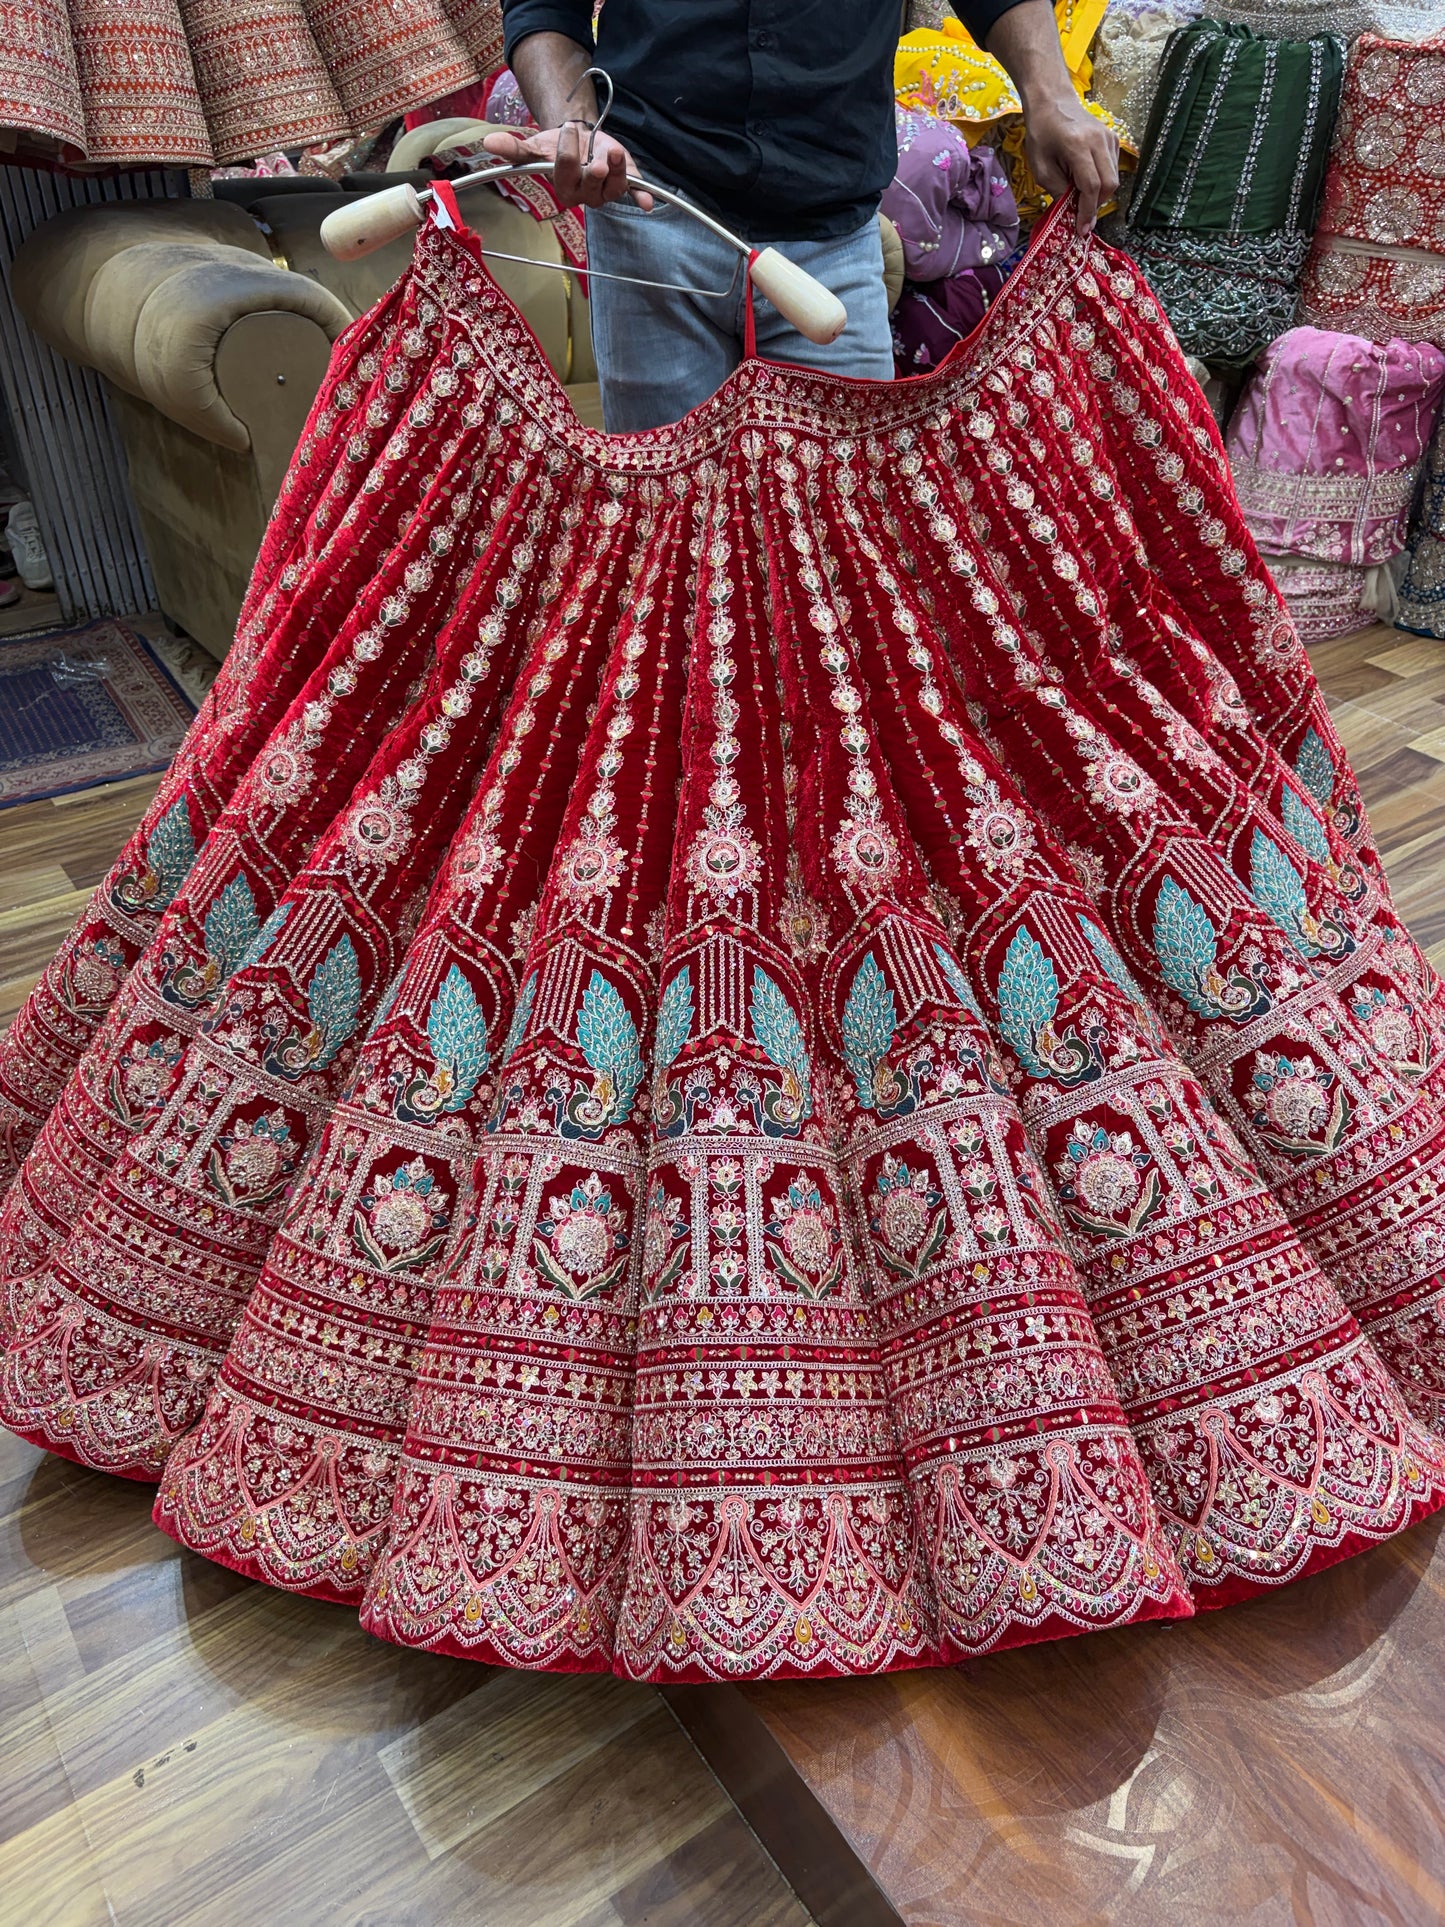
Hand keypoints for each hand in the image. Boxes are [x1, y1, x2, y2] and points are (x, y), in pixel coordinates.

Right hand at [481, 125, 651, 211]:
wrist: (577, 140)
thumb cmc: (554, 148)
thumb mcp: (536, 145)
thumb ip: (515, 148)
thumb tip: (487, 144)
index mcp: (562, 187)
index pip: (565, 174)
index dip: (567, 155)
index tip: (567, 130)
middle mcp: (584, 196)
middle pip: (590, 186)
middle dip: (593, 169)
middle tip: (596, 155)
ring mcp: (605, 192)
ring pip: (613, 188)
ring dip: (617, 171)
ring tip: (614, 152)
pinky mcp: (623, 184)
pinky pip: (633, 193)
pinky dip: (641, 196)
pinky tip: (648, 203)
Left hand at [1023, 94, 1119, 234]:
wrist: (1052, 101)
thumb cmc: (1041, 133)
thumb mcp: (1041, 167)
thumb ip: (1057, 190)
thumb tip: (1072, 213)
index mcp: (1078, 145)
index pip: (1091, 185)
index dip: (1087, 211)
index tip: (1082, 229)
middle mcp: (1099, 139)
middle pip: (1109, 184)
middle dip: (1096, 206)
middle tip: (1082, 218)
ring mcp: (1109, 137)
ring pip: (1114, 178)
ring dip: (1099, 195)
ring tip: (1081, 199)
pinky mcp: (1113, 138)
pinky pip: (1113, 168)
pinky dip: (1102, 182)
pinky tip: (1087, 182)